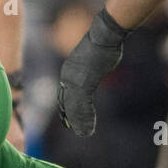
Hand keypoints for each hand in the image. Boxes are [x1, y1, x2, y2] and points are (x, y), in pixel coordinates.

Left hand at [58, 9, 127, 135]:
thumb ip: (91, 69)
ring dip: (79, 122)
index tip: (67, 118)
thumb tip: (95, 69)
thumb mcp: (93, 59)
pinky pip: (81, 106)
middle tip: (73, 129)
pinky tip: (88, 128)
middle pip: (65, 102)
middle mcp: (67, 77)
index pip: (63, 94)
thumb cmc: (103, 43)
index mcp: (68, 71)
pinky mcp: (84, 84)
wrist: (104, 35)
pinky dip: (85, 119)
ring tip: (84, 133)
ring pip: (72, 108)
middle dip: (69, 117)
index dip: (65, 108)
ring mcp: (74, 82)